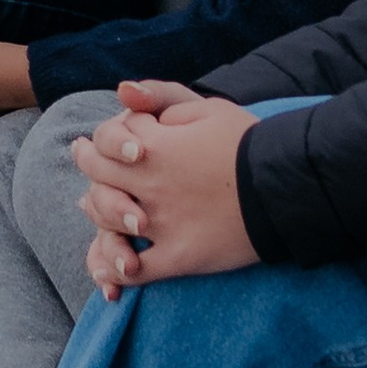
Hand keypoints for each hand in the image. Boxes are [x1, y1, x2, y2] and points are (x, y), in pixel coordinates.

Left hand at [72, 81, 259, 296]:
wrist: (283, 187)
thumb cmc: (247, 142)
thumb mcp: (207, 107)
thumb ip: (162, 98)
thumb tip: (126, 96)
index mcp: (155, 146)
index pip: (109, 137)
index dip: (106, 134)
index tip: (104, 135)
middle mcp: (151, 185)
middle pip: (99, 174)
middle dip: (87, 162)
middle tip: (82, 155)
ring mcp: (162, 224)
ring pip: (108, 220)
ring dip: (95, 210)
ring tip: (88, 204)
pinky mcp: (179, 258)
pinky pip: (135, 271)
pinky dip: (115, 270)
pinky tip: (107, 270)